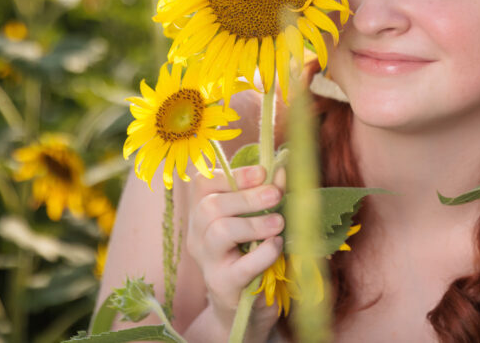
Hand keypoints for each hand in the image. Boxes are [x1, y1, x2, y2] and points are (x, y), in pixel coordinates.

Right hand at [186, 165, 285, 336]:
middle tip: (276, 195)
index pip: (203, 184)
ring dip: (254, 224)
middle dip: (247, 197)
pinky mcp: (223, 286)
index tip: (263, 172)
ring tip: (278, 223)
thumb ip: (266, 196)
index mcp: (203, 213)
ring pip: (219, 232)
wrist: (244, 310)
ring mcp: (207, 262)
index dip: (234, 174)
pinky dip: (263, 253)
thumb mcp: (257, 222)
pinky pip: (240, 266)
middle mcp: (198, 235)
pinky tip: (276, 247)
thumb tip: (282, 170)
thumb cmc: (252, 256)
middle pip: (210, 206)